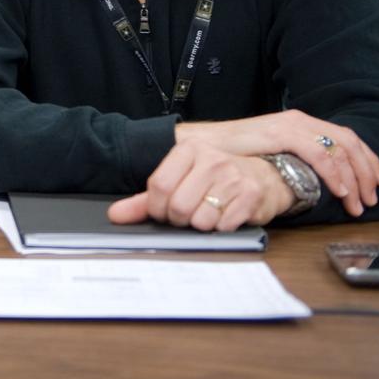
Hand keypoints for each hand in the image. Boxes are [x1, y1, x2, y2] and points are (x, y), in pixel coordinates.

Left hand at [107, 140, 293, 229]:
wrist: (263, 177)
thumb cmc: (215, 179)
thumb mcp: (179, 181)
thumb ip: (145, 199)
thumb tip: (115, 215)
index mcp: (188, 150)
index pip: (159, 186)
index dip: (157, 208)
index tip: (163, 211)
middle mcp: (211, 159)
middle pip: (178, 206)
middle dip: (179, 219)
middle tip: (187, 214)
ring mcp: (233, 177)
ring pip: (200, 219)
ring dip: (200, 225)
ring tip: (208, 212)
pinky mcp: (251, 196)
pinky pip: (223, 226)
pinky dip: (220, 228)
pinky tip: (225, 215)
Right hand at [174, 111, 378, 217]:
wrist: (203, 146)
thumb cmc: (233, 154)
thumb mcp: (272, 154)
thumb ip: (294, 159)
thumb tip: (317, 178)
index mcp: (300, 123)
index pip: (345, 138)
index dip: (368, 160)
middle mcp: (300, 120)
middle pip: (349, 142)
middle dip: (368, 171)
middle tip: (374, 198)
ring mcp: (291, 125)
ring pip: (339, 149)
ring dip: (355, 177)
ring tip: (358, 202)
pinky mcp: (281, 134)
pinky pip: (318, 153)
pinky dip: (334, 173)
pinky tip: (339, 191)